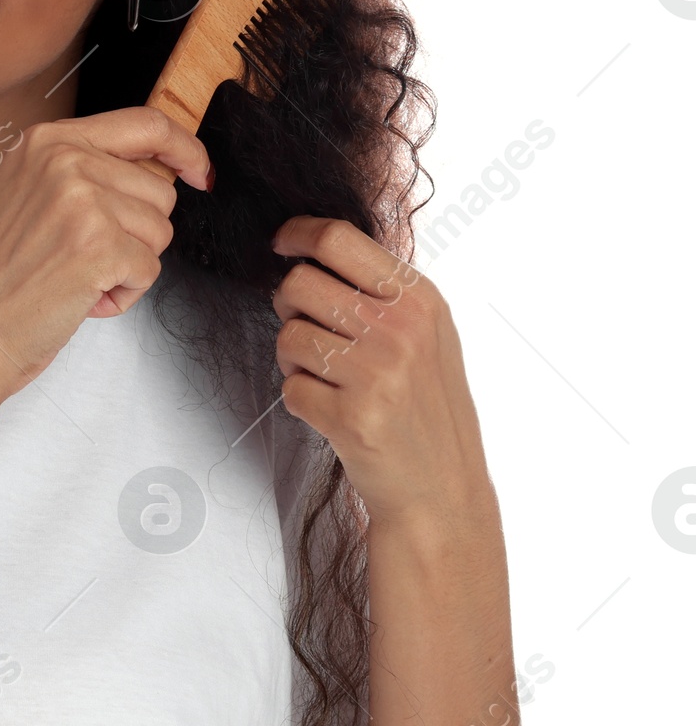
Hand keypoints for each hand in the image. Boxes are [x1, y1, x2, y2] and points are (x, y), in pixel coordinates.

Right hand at [0, 106, 212, 396]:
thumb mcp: (29, 196)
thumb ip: (84, 172)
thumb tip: (161, 169)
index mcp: (47, 141)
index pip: (144, 124)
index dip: (184, 148)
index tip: (200, 170)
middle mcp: (63, 161)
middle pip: (160, 190)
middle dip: (137, 233)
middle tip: (82, 256)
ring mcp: (81, 201)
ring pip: (160, 232)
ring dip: (128, 266)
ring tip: (76, 277)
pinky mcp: (98, 246)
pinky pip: (150, 271)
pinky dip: (123, 295)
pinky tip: (81, 297)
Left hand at [270, 216, 493, 526]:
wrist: (442, 491)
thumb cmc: (426, 408)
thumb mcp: (426, 333)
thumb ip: (380, 290)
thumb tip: (313, 247)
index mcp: (419, 299)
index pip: (338, 238)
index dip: (297, 234)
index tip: (281, 243)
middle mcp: (400, 329)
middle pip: (298, 283)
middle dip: (289, 307)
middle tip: (310, 332)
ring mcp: (376, 373)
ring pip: (287, 336)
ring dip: (294, 360)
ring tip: (329, 380)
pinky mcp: (351, 416)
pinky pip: (290, 388)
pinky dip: (301, 401)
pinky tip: (334, 413)